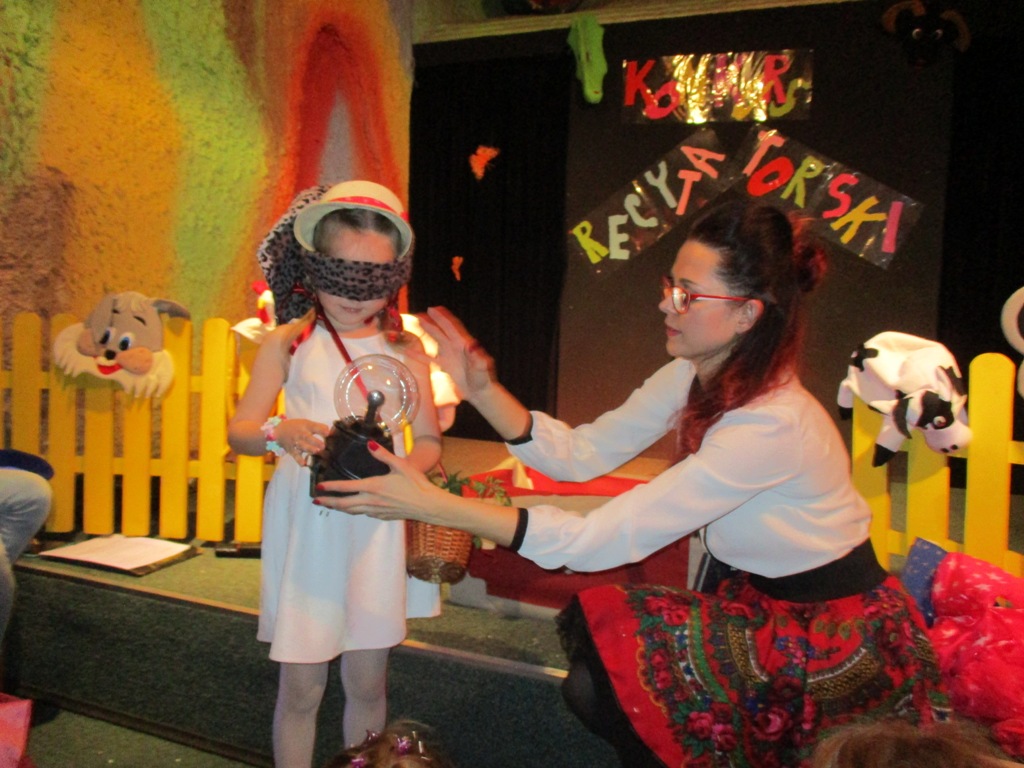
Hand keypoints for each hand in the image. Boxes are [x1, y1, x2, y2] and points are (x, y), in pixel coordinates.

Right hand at [274, 418, 327, 464]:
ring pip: (302, 446)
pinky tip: (304, 464)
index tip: (328, 433)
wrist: (279, 431)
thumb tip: (332, 432)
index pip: (314, 427)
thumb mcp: (307, 423)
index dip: (321, 430)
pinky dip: (299, 460)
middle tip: (323, 446)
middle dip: (315, 442)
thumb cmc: (297, 427)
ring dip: (309, 449)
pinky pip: (295, 456)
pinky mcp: (292, 450)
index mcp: (306, 426)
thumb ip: (320, 427)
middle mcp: (301, 434)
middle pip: (307, 437)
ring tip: (316, 451)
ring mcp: (296, 442)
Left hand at [312, 442, 442, 520]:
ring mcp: (377, 511)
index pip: (346, 488)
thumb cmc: (416, 485)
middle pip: (344, 504)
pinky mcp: (383, 516)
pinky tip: (355, 508)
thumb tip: (369, 443)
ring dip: (339, 508)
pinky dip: (355, 511)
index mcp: (373, 487)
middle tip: (317, 501)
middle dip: (329, 502)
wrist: (428, 505)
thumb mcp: (400, 465)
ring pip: (353, 511)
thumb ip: (383, 454)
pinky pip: (364, 514)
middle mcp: (372, 501)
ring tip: (330, 505)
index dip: (331, 487)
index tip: (319, 486)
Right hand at [415, 306, 496, 397]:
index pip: (451, 327)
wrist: (480, 391)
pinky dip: (419, 354)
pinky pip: (429, 358)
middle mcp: (455, 346)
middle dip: (431, 321)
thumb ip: (477, 357)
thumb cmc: (483, 379)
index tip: (432, 309)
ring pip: (436, 339)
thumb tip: (472, 346)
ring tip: (417, 322)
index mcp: (463, 344)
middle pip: (442, 330)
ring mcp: (449, 355)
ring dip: (427, 331)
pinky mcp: (445, 365)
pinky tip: (408, 352)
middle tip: (419, 314)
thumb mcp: (481, 368)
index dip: (442, 318)